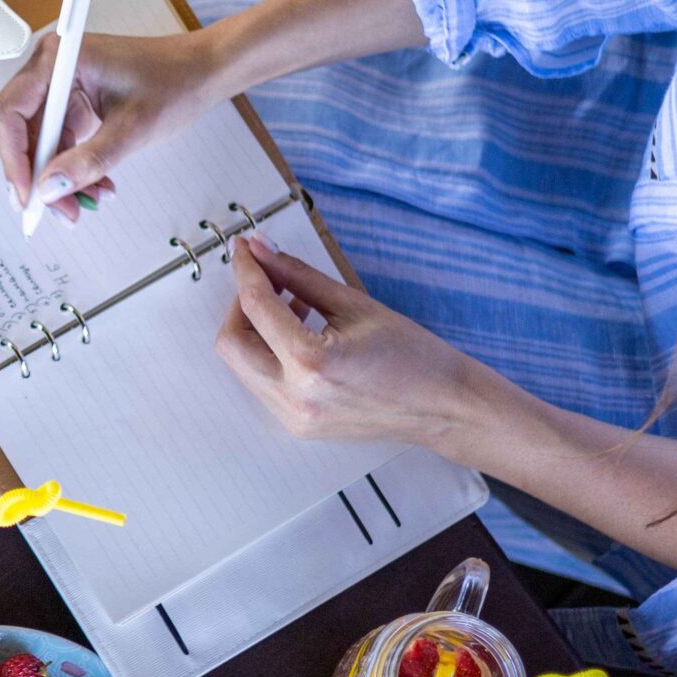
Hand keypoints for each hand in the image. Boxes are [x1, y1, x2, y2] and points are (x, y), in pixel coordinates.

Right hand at [0, 30, 224, 222]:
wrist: (203, 71)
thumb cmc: (175, 81)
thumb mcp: (132, 129)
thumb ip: (88, 162)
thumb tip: (50, 189)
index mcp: (59, 59)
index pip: (10, 112)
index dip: (13, 159)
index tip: (27, 195)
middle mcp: (51, 69)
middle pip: (20, 132)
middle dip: (38, 176)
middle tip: (56, 211)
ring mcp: (61, 86)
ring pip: (40, 144)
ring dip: (58, 178)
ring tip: (87, 203)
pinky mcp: (73, 102)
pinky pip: (60, 143)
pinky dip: (73, 169)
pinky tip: (95, 188)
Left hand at [216, 236, 485, 449]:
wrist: (445, 409)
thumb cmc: (415, 356)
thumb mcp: (355, 304)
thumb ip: (299, 277)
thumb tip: (263, 251)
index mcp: (312, 363)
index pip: (256, 307)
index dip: (246, 271)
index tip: (244, 249)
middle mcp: (294, 398)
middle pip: (230, 344)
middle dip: (239, 305)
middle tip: (264, 279)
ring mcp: (293, 419)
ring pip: (241, 366)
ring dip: (253, 330)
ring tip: (290, 303)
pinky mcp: (297, 426)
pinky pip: (262, 383)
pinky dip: (268, 354)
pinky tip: (297, 333)